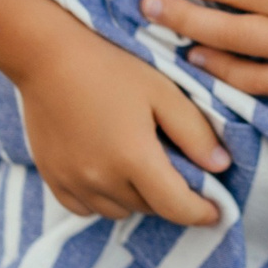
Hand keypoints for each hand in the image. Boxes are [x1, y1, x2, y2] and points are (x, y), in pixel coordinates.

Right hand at [15, 22, 230, 224]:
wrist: (47, 55)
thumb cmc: (111, 66)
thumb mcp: (164, 91)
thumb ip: (195, 132)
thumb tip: (221, 167)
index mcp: (133, 158)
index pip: (177, 207)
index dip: (202, 213)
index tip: (218, 211)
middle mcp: (101, 178)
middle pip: (150, 208)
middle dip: (172, 198)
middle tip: (181, 174)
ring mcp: (72, 181)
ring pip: (119, 211)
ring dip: (139, 199)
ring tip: (144, 168)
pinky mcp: (52, 177)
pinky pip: (86, 208)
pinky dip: (105, 199)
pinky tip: (111, 173)